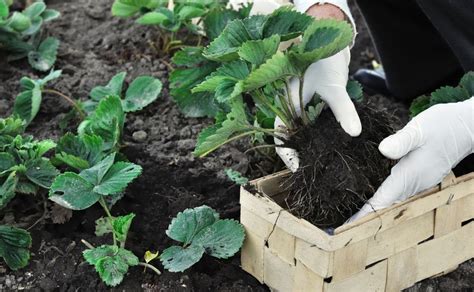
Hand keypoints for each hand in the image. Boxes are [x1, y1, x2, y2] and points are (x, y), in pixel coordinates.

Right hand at [275, 47, 361, 170]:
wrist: (331, 38)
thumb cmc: (325, 60)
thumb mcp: (335, 87)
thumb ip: (343, 111)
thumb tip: (355, 133)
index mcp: (286, 104)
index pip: (281, 135)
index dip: (288, 155)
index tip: (301, 168)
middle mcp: (290, 107)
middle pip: (291, 137)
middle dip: (301, 154)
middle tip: (315, 168)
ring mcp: (301, 106)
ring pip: (303, 131)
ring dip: (311, 145)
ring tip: (323, 161)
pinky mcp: (312, 104)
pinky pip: (313, 124)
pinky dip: (320, 134)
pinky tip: (331, 143)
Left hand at [349, 97, 473, 221]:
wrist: (469, 127)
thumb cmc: (444, 125)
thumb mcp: (420, 129)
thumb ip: (402, 140)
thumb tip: (383, 150)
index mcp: (410, 175)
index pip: (383, 201)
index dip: (365, 215)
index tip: (347, 226)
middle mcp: (415, 184)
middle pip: (386, 208)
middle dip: (365, 218)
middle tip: (342, 226)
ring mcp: (420, 183)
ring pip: (393, 203)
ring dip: (375, 211)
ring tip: (353, 217)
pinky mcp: (421, 178)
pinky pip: (399, 194)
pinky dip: (385, 200)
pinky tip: (373, 198)